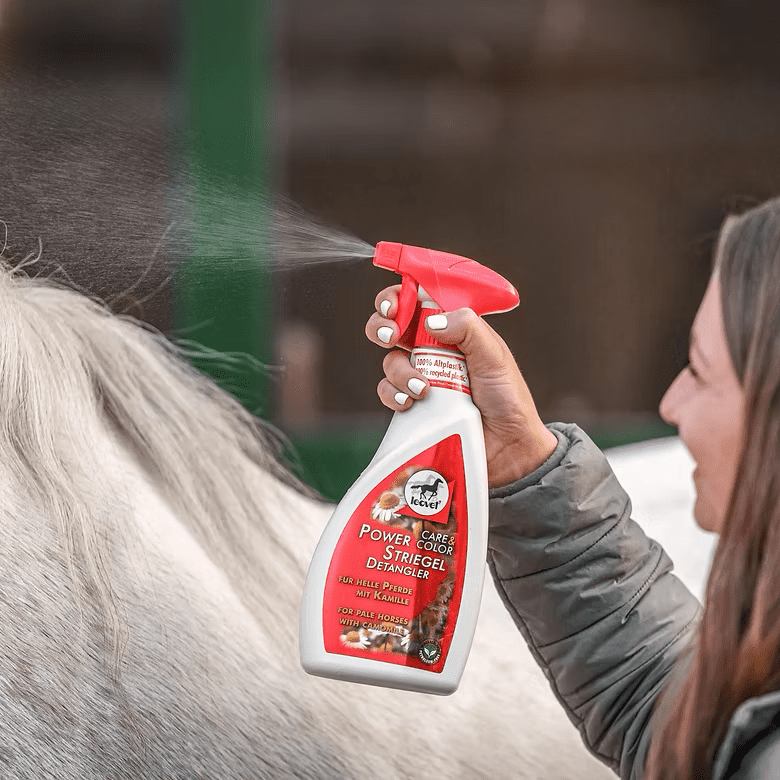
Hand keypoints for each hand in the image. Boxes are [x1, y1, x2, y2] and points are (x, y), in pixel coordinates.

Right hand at [365, 285, 557, 487]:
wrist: (508, 449)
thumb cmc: (508, 399)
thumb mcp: (494, 357)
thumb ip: (468, 329)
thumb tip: (431, 319)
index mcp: (454, 331)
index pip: (420, 301)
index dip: (401, 297)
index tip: (395, 306)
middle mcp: (434, 350)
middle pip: (393, 326)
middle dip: (383, 326)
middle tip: (391, 336)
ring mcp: (421, 377)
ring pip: (389, 361)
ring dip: (398, 370)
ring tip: (422, 388)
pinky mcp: (413, 405)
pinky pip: (389, 392)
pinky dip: (393, 394)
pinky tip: (410, 402)